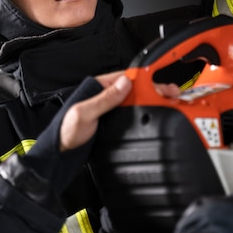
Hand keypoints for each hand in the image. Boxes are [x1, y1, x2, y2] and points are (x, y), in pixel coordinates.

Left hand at [58, 72, 181, 151]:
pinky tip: (155, 114)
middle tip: (172, 95)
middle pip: (135, 88)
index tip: (160, 84)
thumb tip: (124, 83)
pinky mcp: (112, 120)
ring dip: (152, 100)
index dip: (146, 78)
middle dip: (154, 89)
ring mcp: (109, 108)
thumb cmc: (65, 132)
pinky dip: (145, 112)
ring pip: (135, 99)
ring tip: (169, 103)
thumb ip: (104, 99)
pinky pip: (132, 111)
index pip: (126, 77)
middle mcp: (105, 95)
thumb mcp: (84, 114)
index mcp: (97, 87)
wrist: (60, 154)